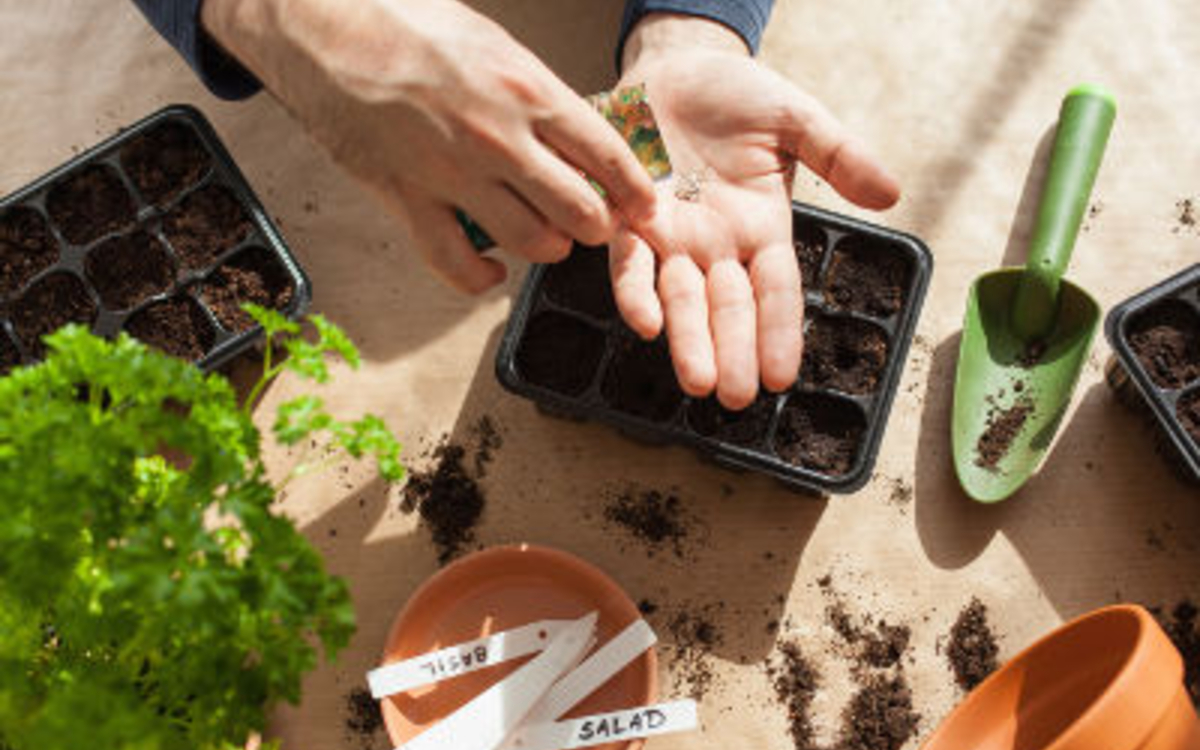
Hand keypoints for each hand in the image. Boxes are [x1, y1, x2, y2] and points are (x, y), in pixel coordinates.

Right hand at [201, 0, 655, 292]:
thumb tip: (575, 133)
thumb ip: (536, 95)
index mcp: (527, 90)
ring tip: (547, 237)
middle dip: (597, 225)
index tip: (644, 206)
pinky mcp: (408, 200)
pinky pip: (457, 265)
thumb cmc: (408, 25)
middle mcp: (499, 139)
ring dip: (548, 247)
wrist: (324, 28)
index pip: (608, 156)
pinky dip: (482, 277)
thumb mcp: (494, 44)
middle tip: (594, 223)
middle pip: (580, 211)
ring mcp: (453, 175)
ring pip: (531, 243)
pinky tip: (493, 270)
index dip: (635, 191)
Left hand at [613, 15, 899, 408]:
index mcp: (762, 229)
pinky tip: (644, 321)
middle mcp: (717, 245)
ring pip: (681, 298)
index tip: (782, 377)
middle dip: (732, 353)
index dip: (779, 333)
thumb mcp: (797, 120)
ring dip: (688, 340)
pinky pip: (629, 261)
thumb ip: (839, 155)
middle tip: (736, 399)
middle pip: (729, 308)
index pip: (776, 293)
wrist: (676, 64)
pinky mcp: (629, 217)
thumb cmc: (738, 95)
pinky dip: (635, 290)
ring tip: (698, 381)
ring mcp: (672, 236)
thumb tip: (891, 194)